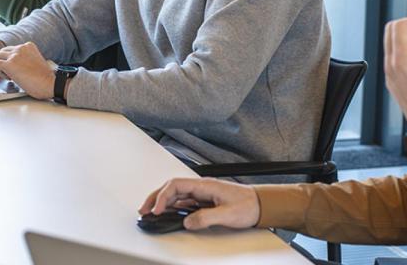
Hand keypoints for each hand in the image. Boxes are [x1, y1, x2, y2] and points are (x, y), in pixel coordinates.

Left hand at [0, 42, 55, 99]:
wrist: (49, 84)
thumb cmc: (45, 78)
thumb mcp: (35, 61)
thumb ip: (25, 58)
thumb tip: (15, 65)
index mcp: (28, 45)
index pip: (12, 49)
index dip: (12, 60)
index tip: (18, 69)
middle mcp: (20, 47)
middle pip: (2, 51)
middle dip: (4, 62)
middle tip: (12, 73)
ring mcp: (14, 55)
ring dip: (1, 66)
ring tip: (10, 76)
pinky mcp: (9, 64)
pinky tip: (9, 78)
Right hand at [139, 178, 260, 230]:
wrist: (262, 205)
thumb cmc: (249, 205)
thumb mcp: (228, 214)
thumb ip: (206, 217)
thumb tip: (187, 221)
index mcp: (204, 185)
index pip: (176, 186)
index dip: (163, 197)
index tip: (156, 210)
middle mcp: (201, 187)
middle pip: (171, 188)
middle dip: (155, 198)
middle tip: (144, 210)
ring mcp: (201, 194)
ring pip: (175, 195)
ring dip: (162, 203)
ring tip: (151, 213)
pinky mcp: (204, 202)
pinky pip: (183, 202)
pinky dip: (171, 207)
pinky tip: (167, 214)